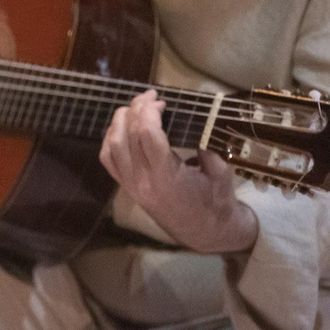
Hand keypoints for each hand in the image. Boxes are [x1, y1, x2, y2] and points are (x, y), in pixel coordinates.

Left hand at [100, 89, 259, 254]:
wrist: (204, 232)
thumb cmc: (217, 201)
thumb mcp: (222, 173)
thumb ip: (208, 146)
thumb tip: (196, 118)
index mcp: (167, 177)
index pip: (147, 135)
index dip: (150, 111)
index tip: (162, 101)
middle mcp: (143, 181)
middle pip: (127, 135)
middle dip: (135, 109)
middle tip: (150, 97)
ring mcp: (131, 185)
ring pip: (111, 145)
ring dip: (119, 121)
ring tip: (135, 107)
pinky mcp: (126, 187)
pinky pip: (108, 159)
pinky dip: (110, 138)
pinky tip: (122, 127)